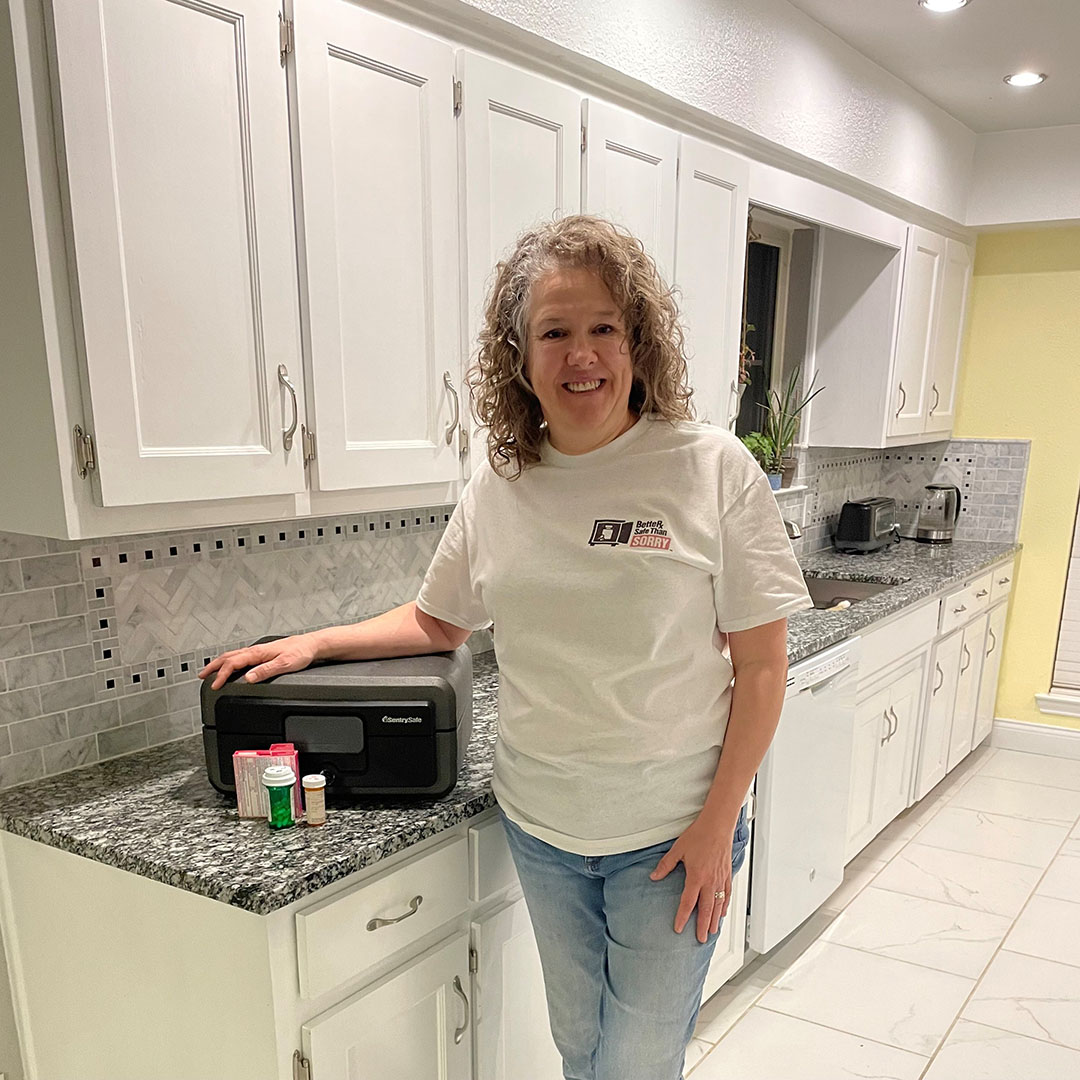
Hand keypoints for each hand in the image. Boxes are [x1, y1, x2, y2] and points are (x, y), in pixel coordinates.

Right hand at [198, 634, 318, 689]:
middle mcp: (256, 650)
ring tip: (211, 671)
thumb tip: (248, 678)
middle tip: (201, 676)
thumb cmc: (301, 653)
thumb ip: (266, 671)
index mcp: (258, 652)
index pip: (233, 663)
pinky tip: (232, 665)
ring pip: (234, 655)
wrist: (312, 645)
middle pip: (229, 657)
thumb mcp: (284, 664)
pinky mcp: (263, 653)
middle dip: (213, 666)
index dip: (221, 675)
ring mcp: (259, 651)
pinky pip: (241, 656)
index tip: (214, 685)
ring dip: (220, 663)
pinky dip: (231, 661)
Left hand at [649, 814, 735, 943]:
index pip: (688, 903)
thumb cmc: (698, 835)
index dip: (683, 917)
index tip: (679, 928)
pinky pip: (726, 894)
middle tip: (701, 939)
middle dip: (703, 926)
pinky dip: (724, 905)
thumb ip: (666, 865)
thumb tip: (654, 877)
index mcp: (696, 877)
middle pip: (706, 909)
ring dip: (715, 920)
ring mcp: (720, 879)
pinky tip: (722, 912)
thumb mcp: (678, 850)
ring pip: (718, 905)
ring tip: (712, 932)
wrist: (717, 825)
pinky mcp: (727, 875)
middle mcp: (709, 881)